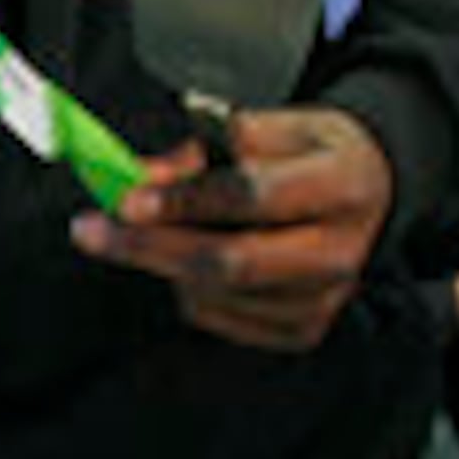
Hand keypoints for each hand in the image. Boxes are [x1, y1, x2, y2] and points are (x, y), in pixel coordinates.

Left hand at [69, 103, 393, 350]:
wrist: (368, 188)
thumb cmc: (308, 153)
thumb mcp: (264, 128)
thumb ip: (198, 151)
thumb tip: (132, 179)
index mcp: (341, 184)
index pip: (253, 197)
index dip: (185, 199)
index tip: (126, 198)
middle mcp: (341, 250)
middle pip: (231, 262)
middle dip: (150, 249)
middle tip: (90, 230)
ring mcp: (325, 299)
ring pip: (215, 294)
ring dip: (166, 263)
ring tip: (157, 228)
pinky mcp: (304, 330)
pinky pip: (218, 318)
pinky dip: (188, 288)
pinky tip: (192, 258)